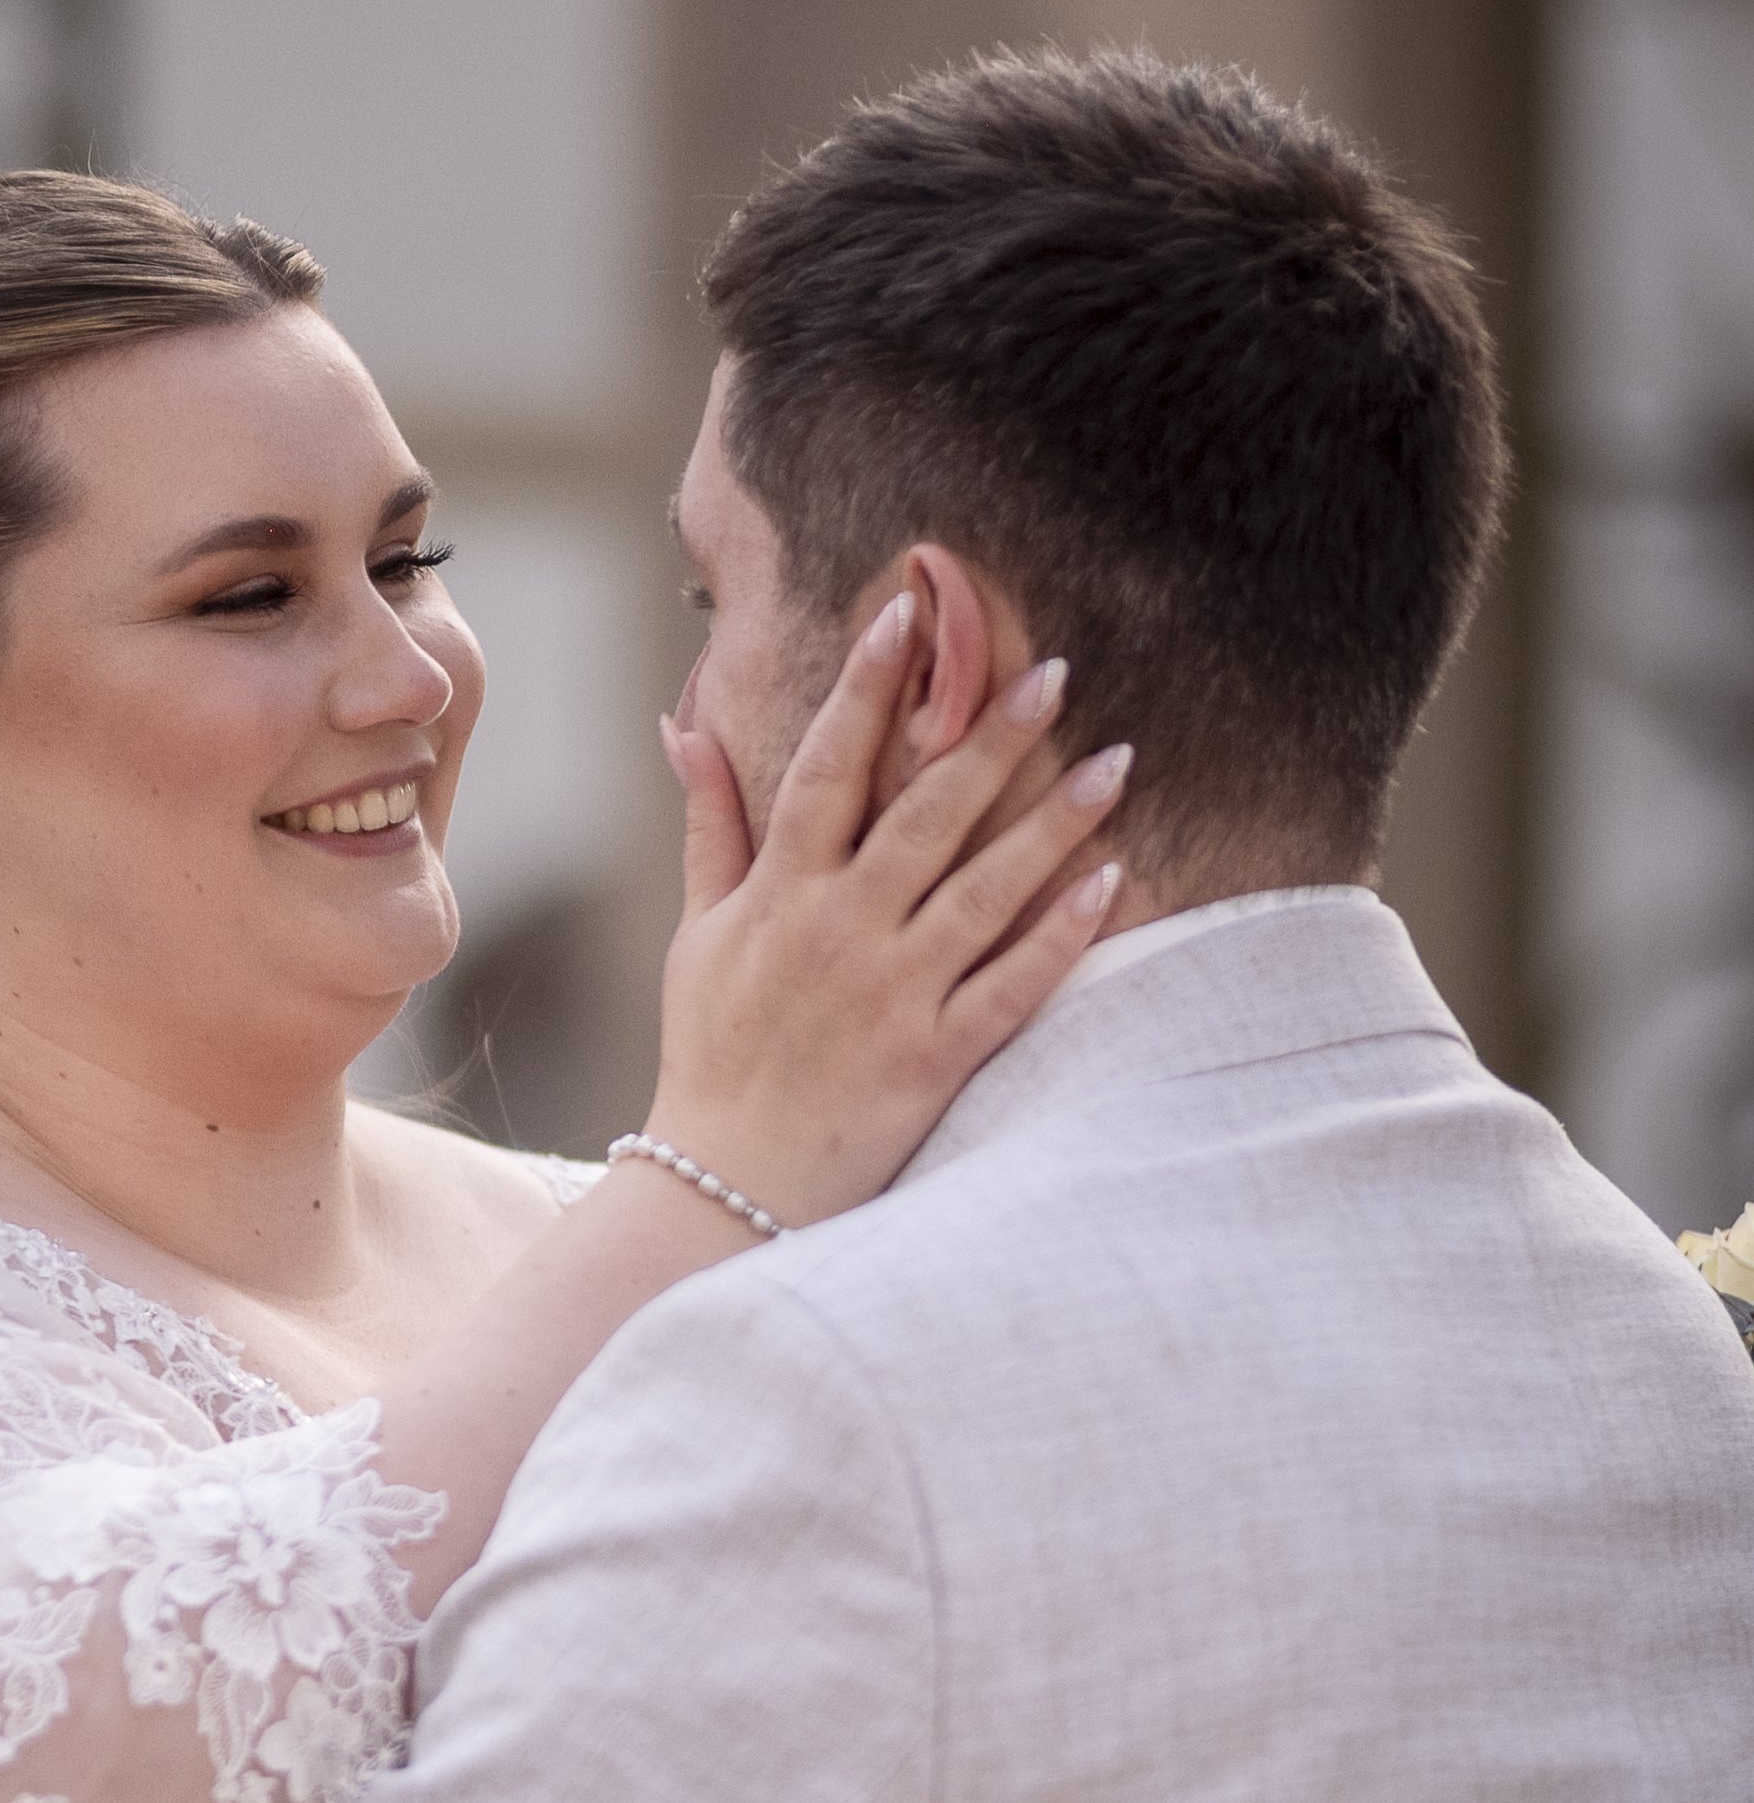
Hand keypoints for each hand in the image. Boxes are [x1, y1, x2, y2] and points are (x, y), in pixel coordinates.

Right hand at [649, 608, 1126, 1226]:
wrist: (721, 1185)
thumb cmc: (710, 1053)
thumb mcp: (695, 934)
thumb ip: (710, 828)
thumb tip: (686, 728)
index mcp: (779, 892)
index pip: (826, 765)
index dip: (868, 688)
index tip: (909, 616)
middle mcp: (838, 931)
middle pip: (926, 812)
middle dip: (992, 736)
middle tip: (1057, 671)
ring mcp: (890, 994)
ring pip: (986, 889)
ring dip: (1054, 822)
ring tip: (1116, 762)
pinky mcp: (933, 1057)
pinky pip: (1011, 985)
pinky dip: (1062, 935)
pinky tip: (1111, 881)